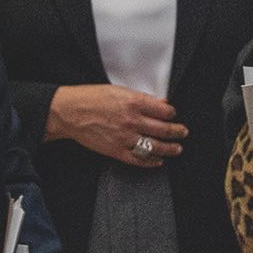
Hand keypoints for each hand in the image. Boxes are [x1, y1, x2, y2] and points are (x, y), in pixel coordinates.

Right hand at [47, 83, 184, 166]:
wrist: (69, 112)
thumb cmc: (90, 98)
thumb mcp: (118, 90)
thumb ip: (140, 98)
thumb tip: (159, 104)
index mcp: (133, 102)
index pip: (164, 111)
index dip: (172, 114)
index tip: (173, 115)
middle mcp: (132, 121)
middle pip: (164, 129)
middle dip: (177, 132)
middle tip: (183, 132)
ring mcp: (125, 138)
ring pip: (155, 146)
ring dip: (170, 148)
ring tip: (177, 148)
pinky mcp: (116, 151)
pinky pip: (139, 159)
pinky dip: (151, 161)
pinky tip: (158, 160)